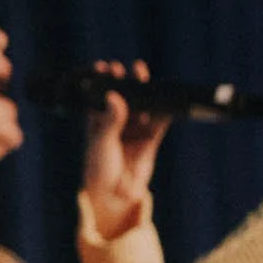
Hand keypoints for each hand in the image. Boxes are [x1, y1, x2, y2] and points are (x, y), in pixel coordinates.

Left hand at [81, 59, 169, 237]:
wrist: (115, 196)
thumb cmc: (99, 168)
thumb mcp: (101, 142)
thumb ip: (110, 120)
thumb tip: (114, 97)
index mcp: (97, 121)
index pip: (100, 96)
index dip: (103, 81)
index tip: (104, 66)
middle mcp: (116, 123)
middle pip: (124, 98)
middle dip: (126, 83)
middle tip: (128, 68)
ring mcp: (134, 131)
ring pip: (141, 107)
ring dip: (144, 92)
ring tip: (143, 75)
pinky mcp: (149, 140)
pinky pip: (158, 122)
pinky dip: (163, 110)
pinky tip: (165, 98)